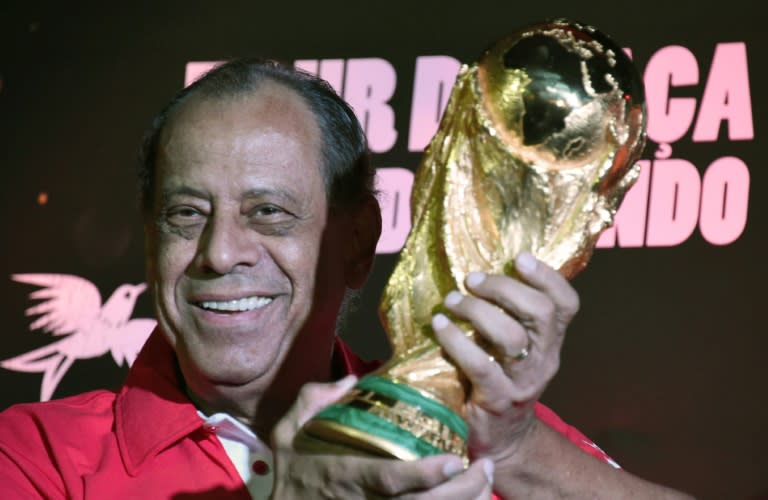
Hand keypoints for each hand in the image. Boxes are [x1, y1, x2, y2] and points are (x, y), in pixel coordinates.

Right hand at [271, 375, 494, 498]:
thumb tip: (350, 380)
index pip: (390, 478)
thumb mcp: (287, 432)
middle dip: (460, 491)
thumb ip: (313, 400)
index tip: (455, 460)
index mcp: (346, 474)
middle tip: (486, 466)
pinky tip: (470, 497)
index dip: (424, 474)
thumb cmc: (290, 473)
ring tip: (485, 478)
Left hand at [431, 252, 578, 463]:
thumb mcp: (516, 350)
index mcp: (550, 342)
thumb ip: (510, 317)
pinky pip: (479, 365)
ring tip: (452, 301)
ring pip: (511, 336)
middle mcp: (543, 360)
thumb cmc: (501, 381)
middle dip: (504, 287)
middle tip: (471, 279)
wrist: (504, 441)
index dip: (548, 277)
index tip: (519, 258)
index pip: (566, 305)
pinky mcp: (497, 400)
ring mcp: (522, 382)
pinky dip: (456, 340)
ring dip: (477, 310)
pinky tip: (440, 326)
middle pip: (540, 313)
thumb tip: (479, 271)